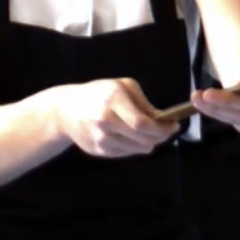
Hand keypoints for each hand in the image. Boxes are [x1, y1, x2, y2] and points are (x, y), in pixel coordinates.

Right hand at [47, 78, 175, 158]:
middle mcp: (105, 122)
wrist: (66, 110)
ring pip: (137, 149)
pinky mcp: (99, 151)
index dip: (162, 128)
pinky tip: (133, 137)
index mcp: (112, 100)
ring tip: (151, 133)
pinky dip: (135, 146)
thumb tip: (162, 120)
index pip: (141, 123)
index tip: (174, 125)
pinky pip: (126, 153)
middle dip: (160, 137)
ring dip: (150, 143)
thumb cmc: (98, 93)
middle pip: (142, 139)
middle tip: (167, 131)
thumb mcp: (122, 86)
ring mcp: (101, 139)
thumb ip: (143, 103)